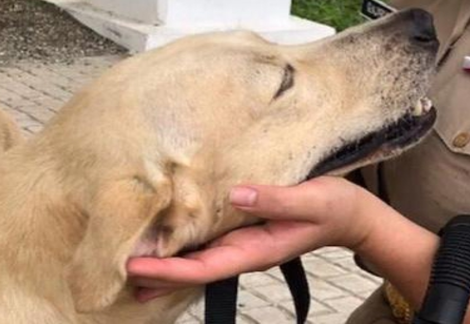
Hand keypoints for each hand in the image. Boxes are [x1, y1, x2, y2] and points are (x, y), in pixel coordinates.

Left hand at [126, 176, 381, 301]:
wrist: (353, 214)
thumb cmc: (333, 206)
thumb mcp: (309, 199)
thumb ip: (273, 199)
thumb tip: (235, 195)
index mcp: (255, 250)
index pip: (203, 267)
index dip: (168, 271)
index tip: (136, 268)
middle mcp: (244, 250)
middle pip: (193, 269)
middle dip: (157, 274)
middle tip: (116, 273)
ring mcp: (244, 242)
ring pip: (199, 258)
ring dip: (166, 261)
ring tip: (130, 263)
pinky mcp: (246, 228)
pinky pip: (210, 241)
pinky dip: (184, 243)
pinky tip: (167, 238)